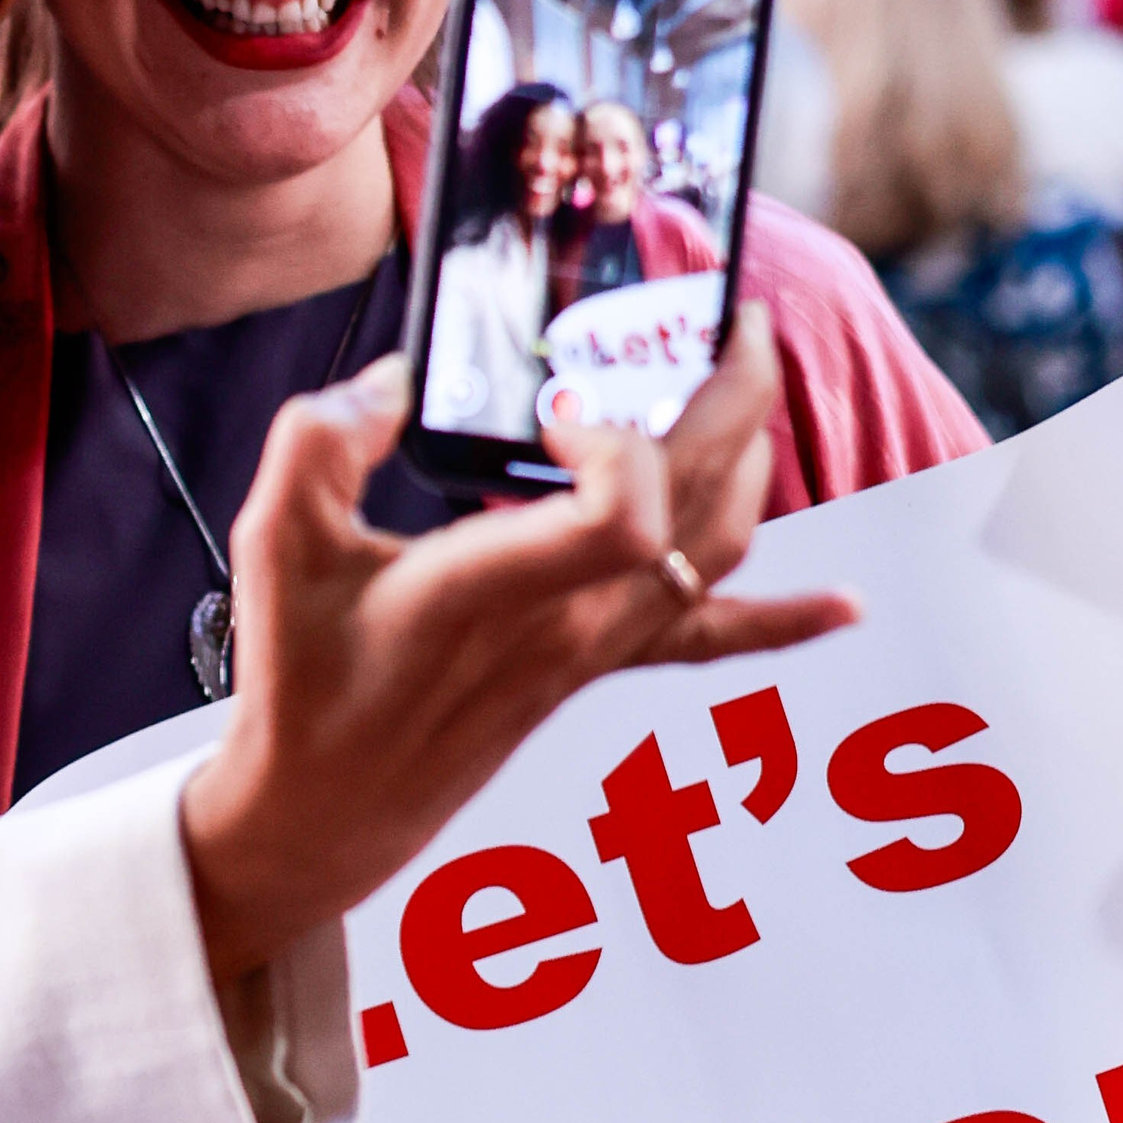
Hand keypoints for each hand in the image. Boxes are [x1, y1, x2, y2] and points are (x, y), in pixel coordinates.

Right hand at [182, 302, 858, 981]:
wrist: (321, 806)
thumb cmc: (303, 677)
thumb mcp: (276, 541)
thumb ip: (322, 437)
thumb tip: (397, 379)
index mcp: (491, 587)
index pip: (624, 512)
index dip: (613, 437)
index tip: (552, 404)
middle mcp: (567, 621)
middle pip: (700, 499)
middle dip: (732, 391)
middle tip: (729, 315)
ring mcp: (593, 648)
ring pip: (720, 547)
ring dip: (751, 456)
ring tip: (745, 378)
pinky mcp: (595, 668)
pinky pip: (714, 639)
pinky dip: (787, 619)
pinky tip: (847, 606)